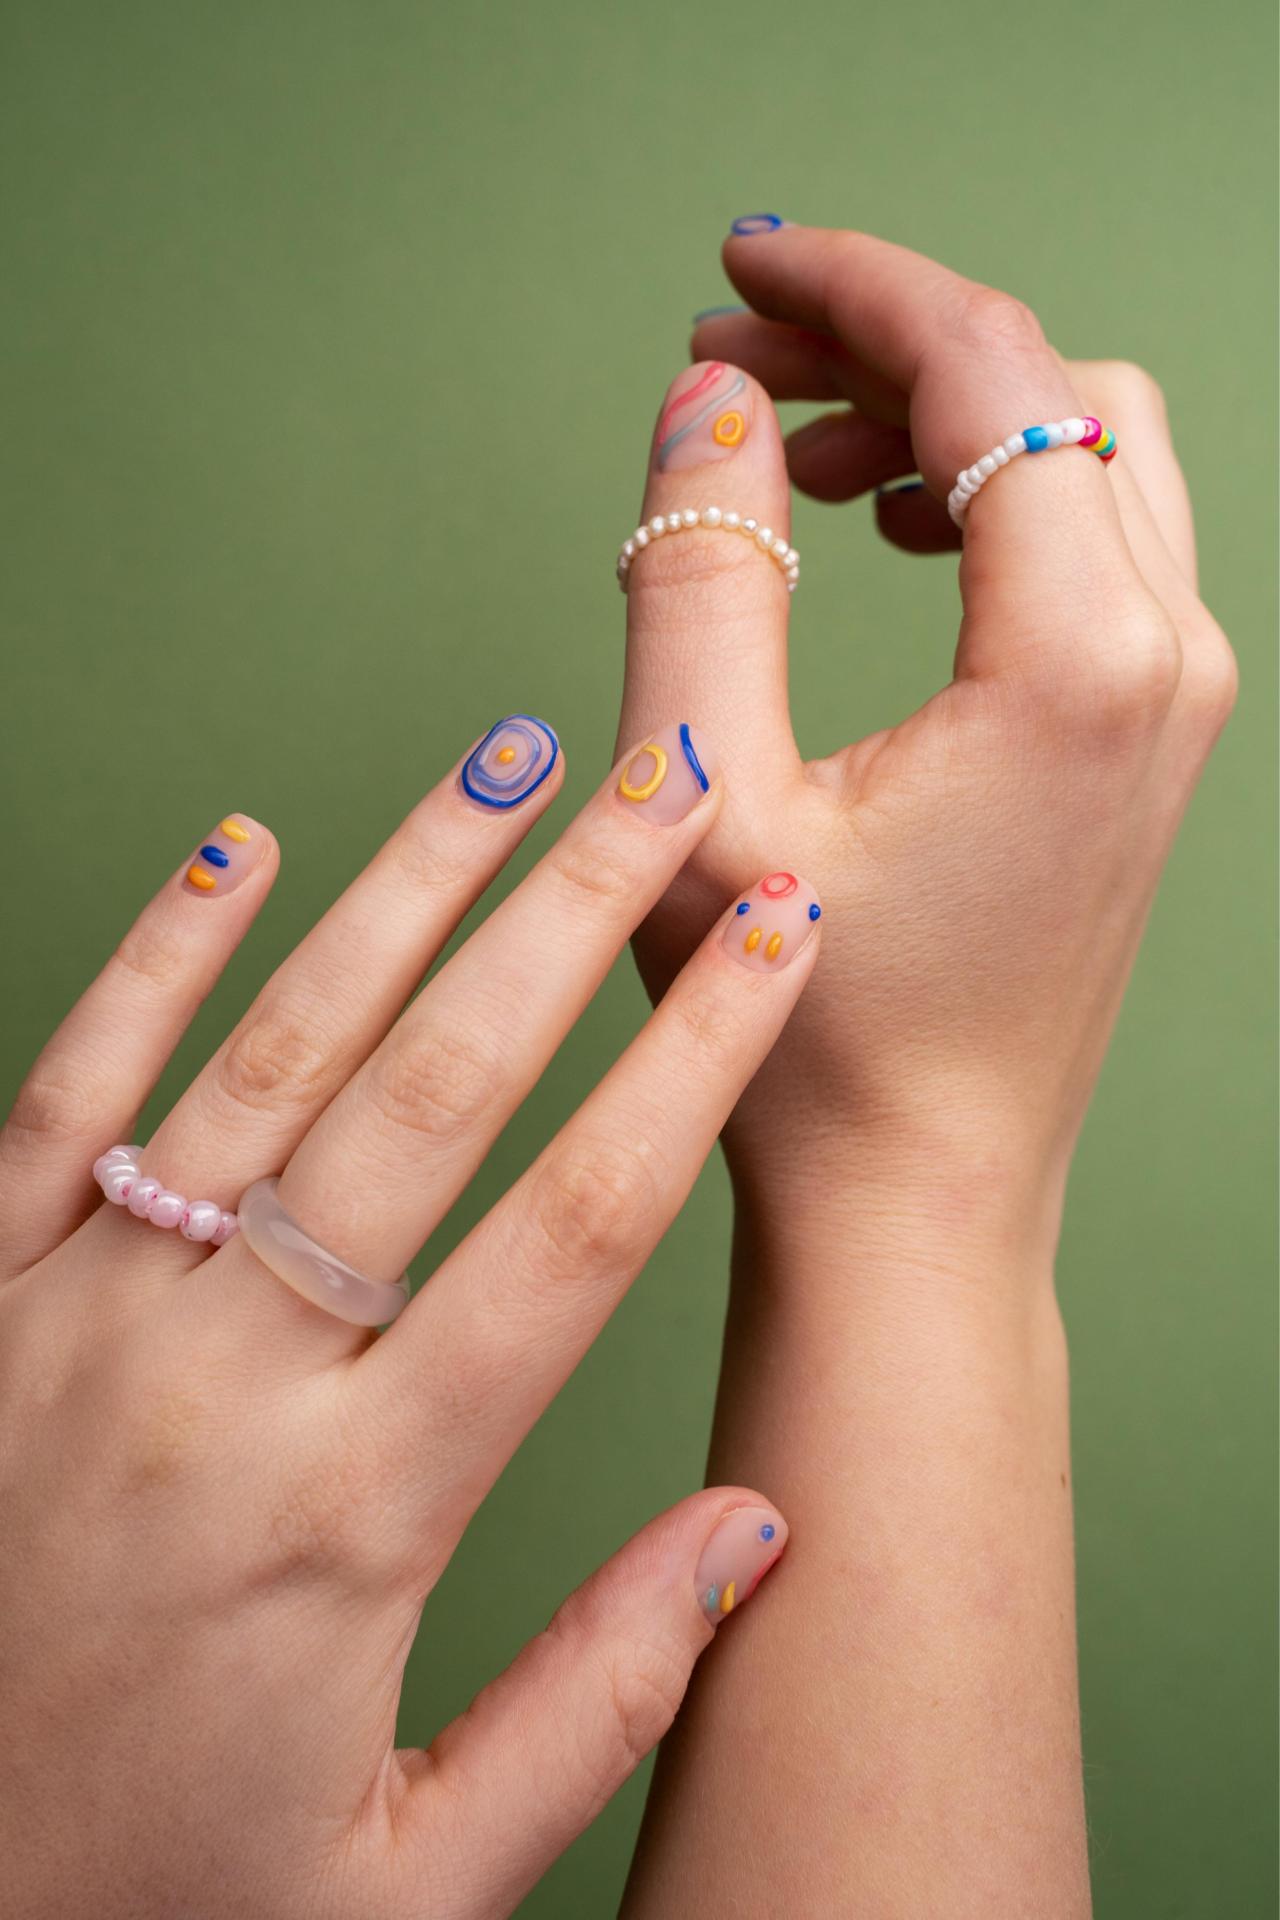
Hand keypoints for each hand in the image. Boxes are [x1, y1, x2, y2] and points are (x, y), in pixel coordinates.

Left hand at [0, 719, 816, 1917]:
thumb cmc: (143, 1898)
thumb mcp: (405, 1882)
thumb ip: (598, 1704)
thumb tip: (760, 1531)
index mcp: (356, 1511)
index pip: (575, 1236)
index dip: (693, 1071)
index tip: (776, 945)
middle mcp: (220, 1380)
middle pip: (437, 1093)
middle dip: (576, 918)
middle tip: (671, 782)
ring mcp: (75, 1318)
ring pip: (272, 1052)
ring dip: (402, 891)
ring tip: (507, 763)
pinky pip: (67, 1090)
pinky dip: (152, 958)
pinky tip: (239, 848)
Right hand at [617, 222, 1234, 1267]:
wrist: (919, 1190)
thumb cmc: (808, 1040)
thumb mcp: (703, 797)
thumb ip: (699, 571)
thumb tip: (710, 399)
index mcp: (1073, 661)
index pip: (989, 370)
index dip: (855, 284)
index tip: (741, 263)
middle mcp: (1166, 658)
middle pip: (1050, 390)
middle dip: (890, 340)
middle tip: (735, 358)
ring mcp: (1178, 700)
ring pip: (1088, 452)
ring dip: (946, 411)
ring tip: (792, 440)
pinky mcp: (1152, 735)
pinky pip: (1099, 539)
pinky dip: (993, 491)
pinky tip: (882, 525)